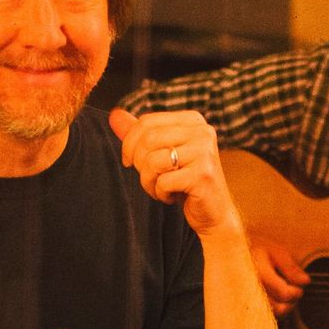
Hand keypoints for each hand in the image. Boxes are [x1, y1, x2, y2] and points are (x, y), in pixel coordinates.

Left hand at [109, 107, 240, 238]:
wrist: (213, 212)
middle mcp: (202, 132)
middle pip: (148, 139)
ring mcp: (204, 152)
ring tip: (160, 188)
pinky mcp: (203, 174)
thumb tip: (115, 115)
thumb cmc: (185, 181)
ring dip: (148, 181)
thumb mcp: (162, 154)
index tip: (129, 162)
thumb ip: (141, 134)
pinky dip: (160, 193)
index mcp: (193, 120)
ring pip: (153, 161)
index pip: (147, 122)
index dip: (129, 143)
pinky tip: (172, 196)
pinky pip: (163, 181)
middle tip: (148, 178)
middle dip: (139, 164)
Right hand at [250, 237, 309, 315]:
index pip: (284, 294)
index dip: (296, 291)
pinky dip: (275, 309)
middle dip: (291, 300)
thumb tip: (305, 282)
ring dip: (284, 306)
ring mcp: (247, 301)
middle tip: (291, 287)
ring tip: (283, 291)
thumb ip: (290, 267)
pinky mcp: (247, 307)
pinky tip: (274, 296)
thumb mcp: (275, 252)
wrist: (232, 255)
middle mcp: (250, 290)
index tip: (298, 282)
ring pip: (273, 315)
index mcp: (258, 274)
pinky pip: (266, 317)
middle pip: (280, 308)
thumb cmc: (257, 251)